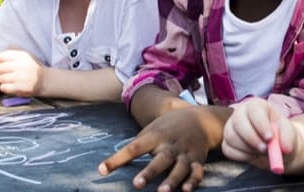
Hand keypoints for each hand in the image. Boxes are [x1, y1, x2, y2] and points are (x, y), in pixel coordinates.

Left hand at [0, 49, 43, 95]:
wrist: (44, 81)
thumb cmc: (31, 68)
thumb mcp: (26, 56)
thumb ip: (14, 51)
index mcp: (22, 56)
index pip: (2, 56)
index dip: (3, 61)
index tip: (9, 64)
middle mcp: (21, 66)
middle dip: (3, 71)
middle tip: (10, 73)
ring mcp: (20, 77)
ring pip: (1, 78)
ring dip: (5, 80)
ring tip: (12, 80)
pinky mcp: (19, 88)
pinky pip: (3, 87)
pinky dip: (6, 88)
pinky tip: (13, 86)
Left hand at [98, 106, 213, 191]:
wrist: (200, 119)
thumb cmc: (167, 128)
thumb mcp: (151, 131)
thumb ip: (135, 146)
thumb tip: (110, 165)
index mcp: (156, 136)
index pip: (134, 147)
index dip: (117, 159)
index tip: (102, 170)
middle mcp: (171, 145)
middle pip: (160, 159)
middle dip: (150, 172)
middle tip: (137, 184)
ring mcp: (185, 153)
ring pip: (179, 167)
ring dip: (172, 180)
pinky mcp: (198, 160)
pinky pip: (197, 172)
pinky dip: (193, 181)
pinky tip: (186, 190)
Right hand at [222, 97, 292, 169]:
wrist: (275, 147)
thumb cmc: (281, 135)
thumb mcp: (288, 134)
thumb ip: (288, 138)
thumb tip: (285, 148)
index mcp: (257, 106)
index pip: (254, 111)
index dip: (261, 124)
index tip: (270, 138)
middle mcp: (240, 113)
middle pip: (238, 122)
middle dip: (252, 138)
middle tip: (265, 149)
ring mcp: (231, 127)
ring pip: (231, 137)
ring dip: (248, 149)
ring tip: (262, 151)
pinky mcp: (226, 141)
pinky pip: (228, 150)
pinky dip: (241, 156)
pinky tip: (253, 155)